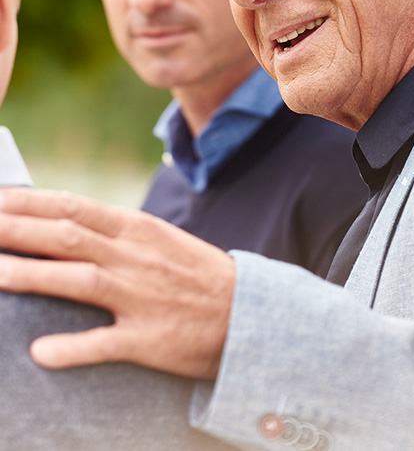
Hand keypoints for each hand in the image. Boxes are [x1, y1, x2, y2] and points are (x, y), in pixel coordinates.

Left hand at [0, 187, 234, 378]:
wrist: (248, 313)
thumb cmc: (194, 274)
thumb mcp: (157, 240)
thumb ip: (113, 232)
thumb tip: (62, 223)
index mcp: (137, 229)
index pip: (74, 207)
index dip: (29, 203)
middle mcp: (136, 257)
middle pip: (67, 237)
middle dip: (17, 230)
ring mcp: (142, 297)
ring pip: (80, 280)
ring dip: (34, 276)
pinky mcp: (149, 339)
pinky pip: (106, 343)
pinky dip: (72, 347)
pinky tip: (41, 351)